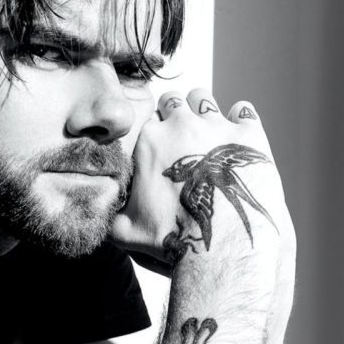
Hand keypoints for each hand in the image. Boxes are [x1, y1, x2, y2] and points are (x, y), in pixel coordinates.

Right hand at [112, 89, 293, 268]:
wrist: (219, 244)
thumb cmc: (171, 237)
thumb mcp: (123, 229)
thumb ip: (107, 211)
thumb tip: (95, 206)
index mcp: (149, 140)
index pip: (146, 118)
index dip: (152, 132)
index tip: (158, 147)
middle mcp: (181, 124)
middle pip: (173, 101)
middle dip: (175, 114)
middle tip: (181, 137)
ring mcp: (216, 126)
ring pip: (204, 99)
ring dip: (203, 110)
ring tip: (207, 131)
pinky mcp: (248, 135)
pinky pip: (243, 111)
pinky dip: (240, 120)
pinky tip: (237, 138)